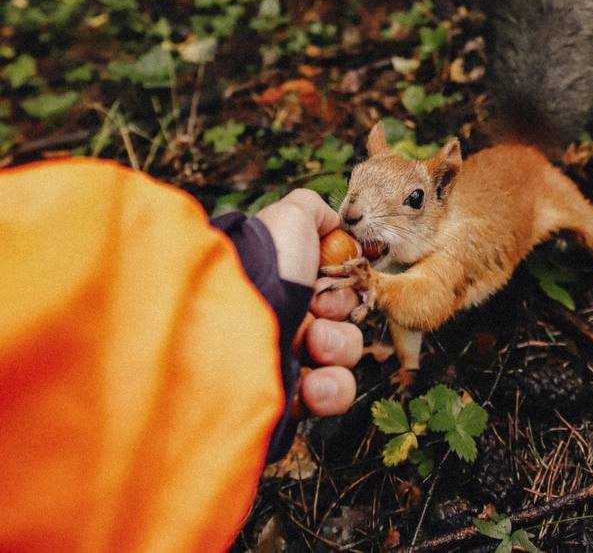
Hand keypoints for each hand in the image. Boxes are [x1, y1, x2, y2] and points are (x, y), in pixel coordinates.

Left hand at [256, 189, 362, 416]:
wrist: (232, 327)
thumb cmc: (264, 266)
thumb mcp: (291, 218)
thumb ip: (314, 211)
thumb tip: (332, 221)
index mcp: (283, 282)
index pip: (333, 287)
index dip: (343, 284)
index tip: (334, 277)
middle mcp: (282, 318)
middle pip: (342, 320)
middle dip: (341, 314)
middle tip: (320, 309)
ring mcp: (283, 359)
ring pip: (342, 358)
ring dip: (339, 349)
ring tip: (314, 346)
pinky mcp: (287, 398)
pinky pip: (329, 395)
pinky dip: (329, 389)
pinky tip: (312, 384)